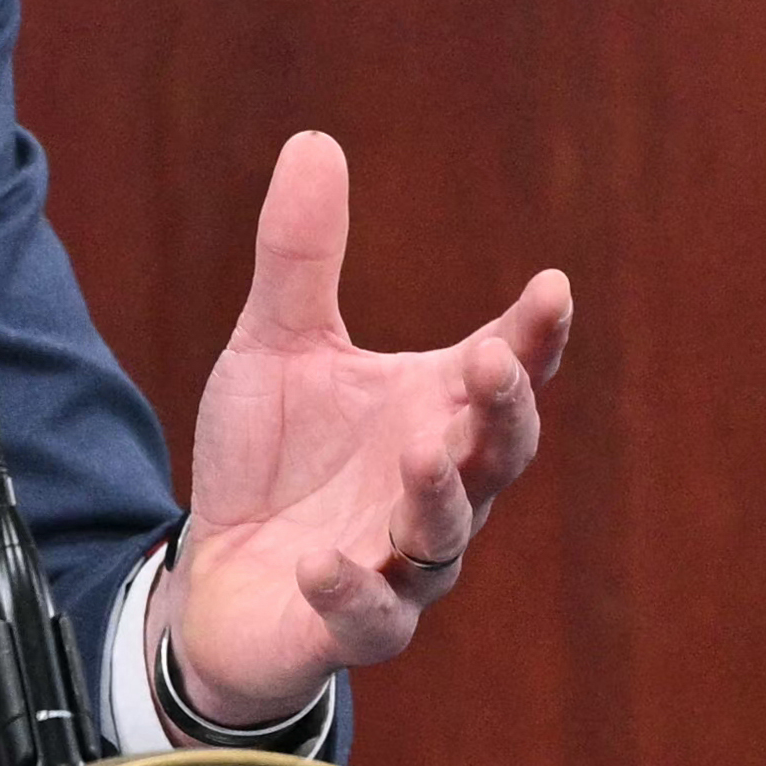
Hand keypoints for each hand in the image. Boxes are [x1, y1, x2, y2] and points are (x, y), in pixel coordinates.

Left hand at [158, 133, 572, 731]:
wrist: (214, 577)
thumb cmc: (270, 460)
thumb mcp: (274, 346)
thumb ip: (300, 258)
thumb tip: (313, 139)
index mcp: (434, 414)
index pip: (504, 374)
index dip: (535, 336)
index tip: (552, 288)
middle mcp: (437, 488)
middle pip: (498, 453)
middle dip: (500, 409)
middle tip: (488, 359)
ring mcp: (402, 562)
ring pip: (446, 537)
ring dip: (439, 494)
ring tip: (420, 448)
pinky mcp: (351, 625)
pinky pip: (371, 618)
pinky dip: (352, 591)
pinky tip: (323, 561)